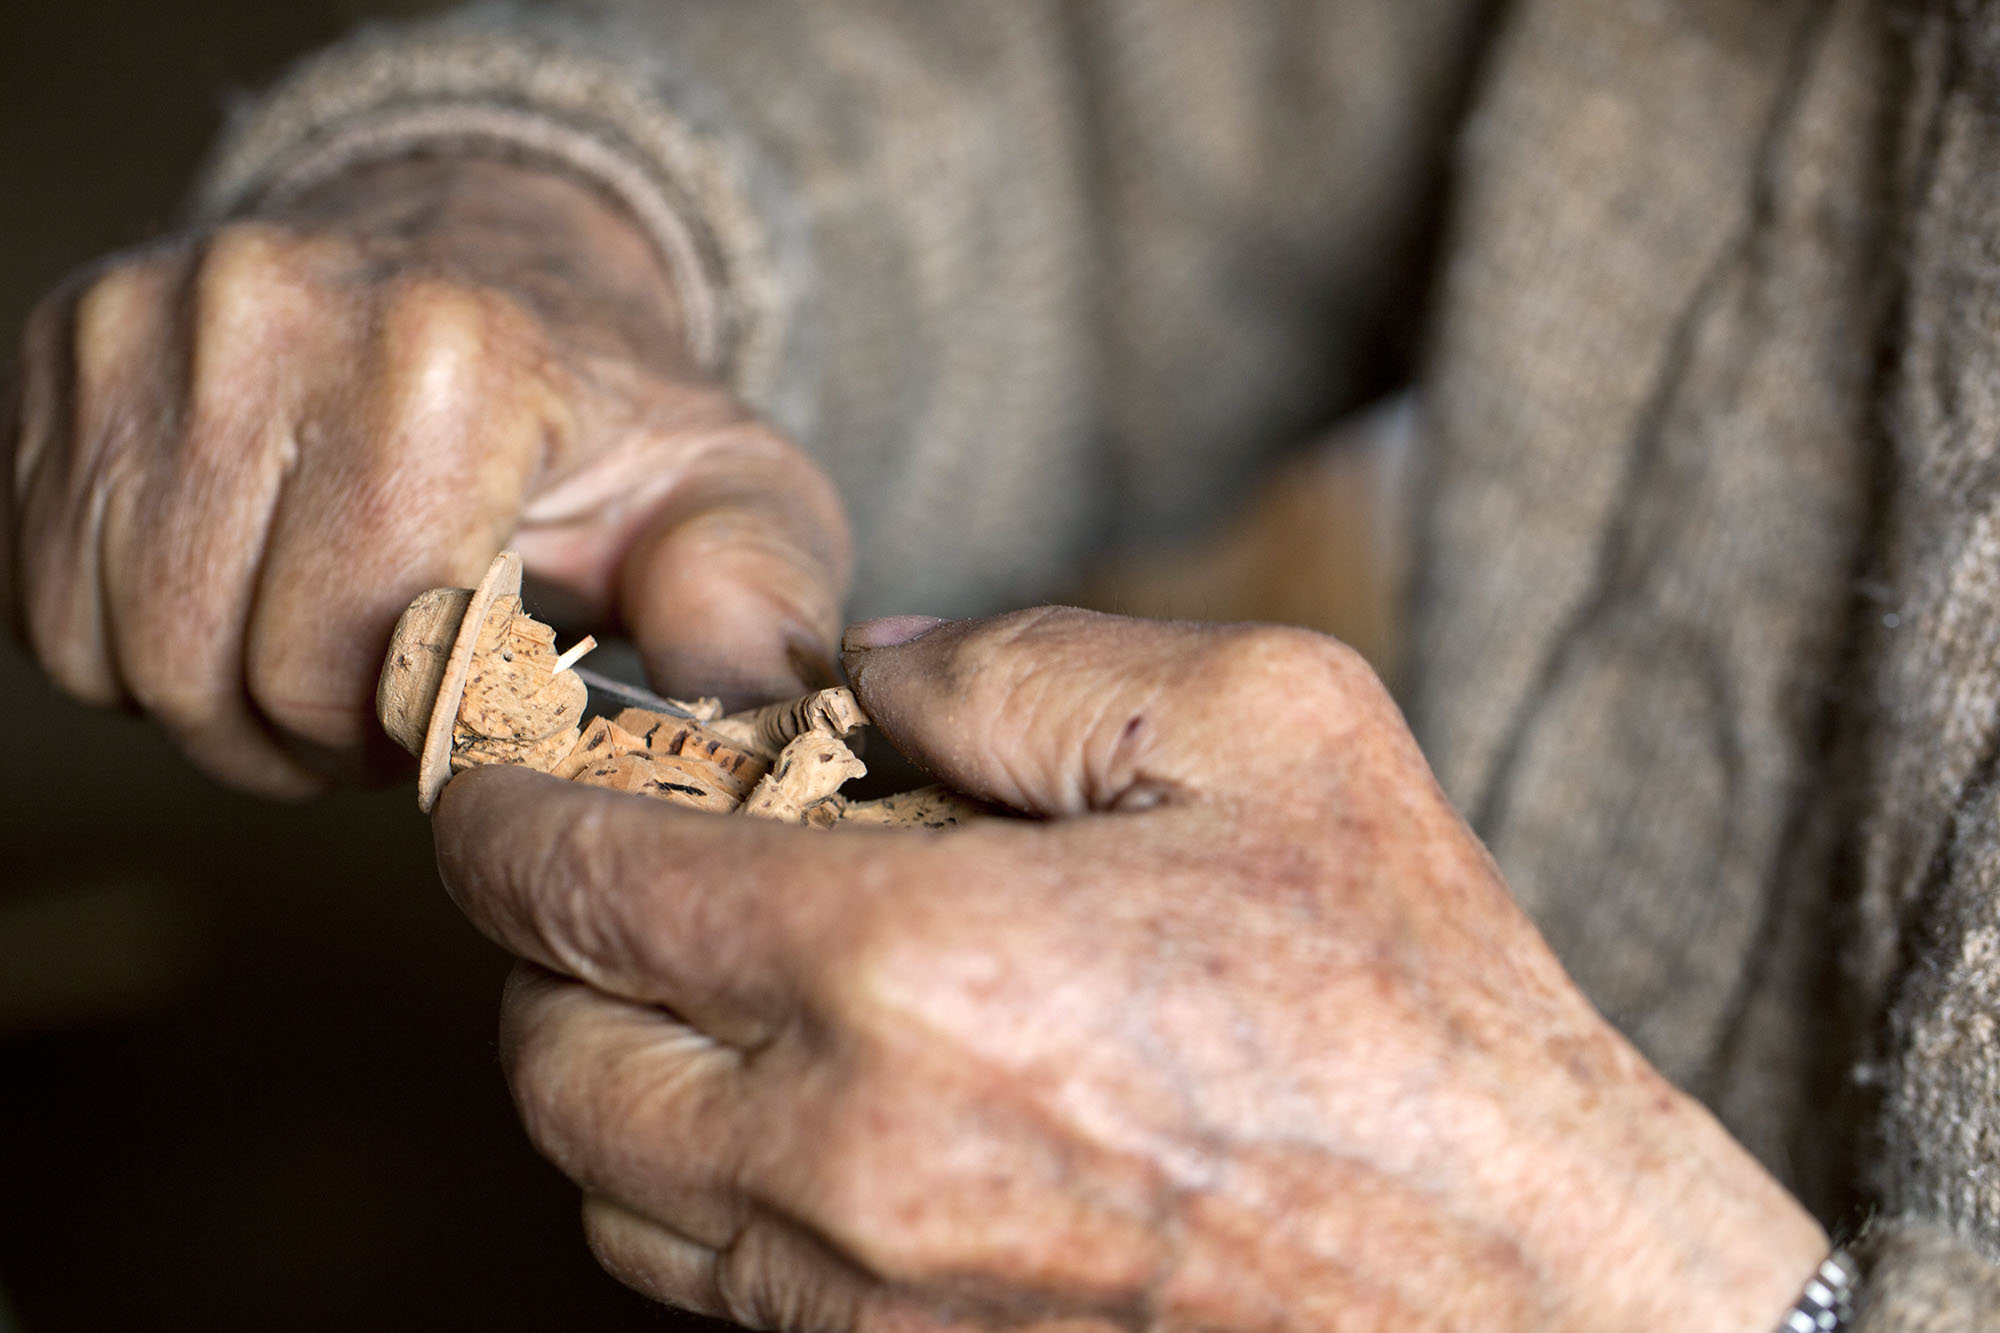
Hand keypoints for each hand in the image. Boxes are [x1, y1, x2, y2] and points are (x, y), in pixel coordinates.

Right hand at [4, 155, 848, 794]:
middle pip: (226, 672)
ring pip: (118, 651)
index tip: (477, 700)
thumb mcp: (728, 496)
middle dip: (318, 740)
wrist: (488, 265)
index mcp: (445, 354)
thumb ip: (749, 603)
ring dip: (222, 707)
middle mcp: (269, 312)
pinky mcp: (65, 352)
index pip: (366, 659)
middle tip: (393, 701)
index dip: (422, 729)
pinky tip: (246, 604)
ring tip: (326, 653)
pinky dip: (139, 648)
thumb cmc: (607, 408)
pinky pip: (45, 600)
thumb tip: (737, 714)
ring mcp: (144, 322)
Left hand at [433, 607, 1827, 1330]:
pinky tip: (796, 1100)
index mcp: (914, 963)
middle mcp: (846, 1152)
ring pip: (599, 1189)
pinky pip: (701, 1284)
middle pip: (546, 1053)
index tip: (507, 774)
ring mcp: (860, 1296)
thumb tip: (869, 675)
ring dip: (610, 1067)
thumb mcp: (1269, 726)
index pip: (578, 884)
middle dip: (545, 943)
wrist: (1523, 1292)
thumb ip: (1027, 665)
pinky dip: (688, 1182)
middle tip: (623, 865)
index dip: (504, 812)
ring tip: (706, 982)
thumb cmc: (1411, 1003)